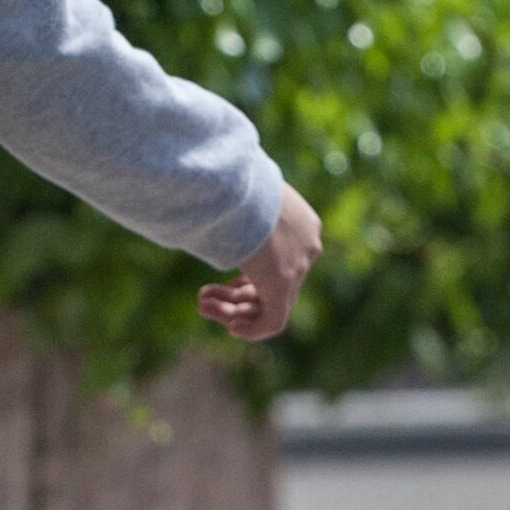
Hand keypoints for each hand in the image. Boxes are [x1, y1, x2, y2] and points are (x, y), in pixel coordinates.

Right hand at [198, 186, 323, 341]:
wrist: (231, 180)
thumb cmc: (226, 181)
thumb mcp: (241, 192)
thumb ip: (238, 210)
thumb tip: (213, 206)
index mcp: (301, 220)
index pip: (282, 260)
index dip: (248, 279)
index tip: (222, 283)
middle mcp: (306, 244)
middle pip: (275, 283)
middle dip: (236, 296)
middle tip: (202, 297)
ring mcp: (298, 264)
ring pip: (272, 302)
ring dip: (234, 311)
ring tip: (202, 305)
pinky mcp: (283, 280)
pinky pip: (274, 320)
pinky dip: (253, 329)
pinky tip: (231, 328)